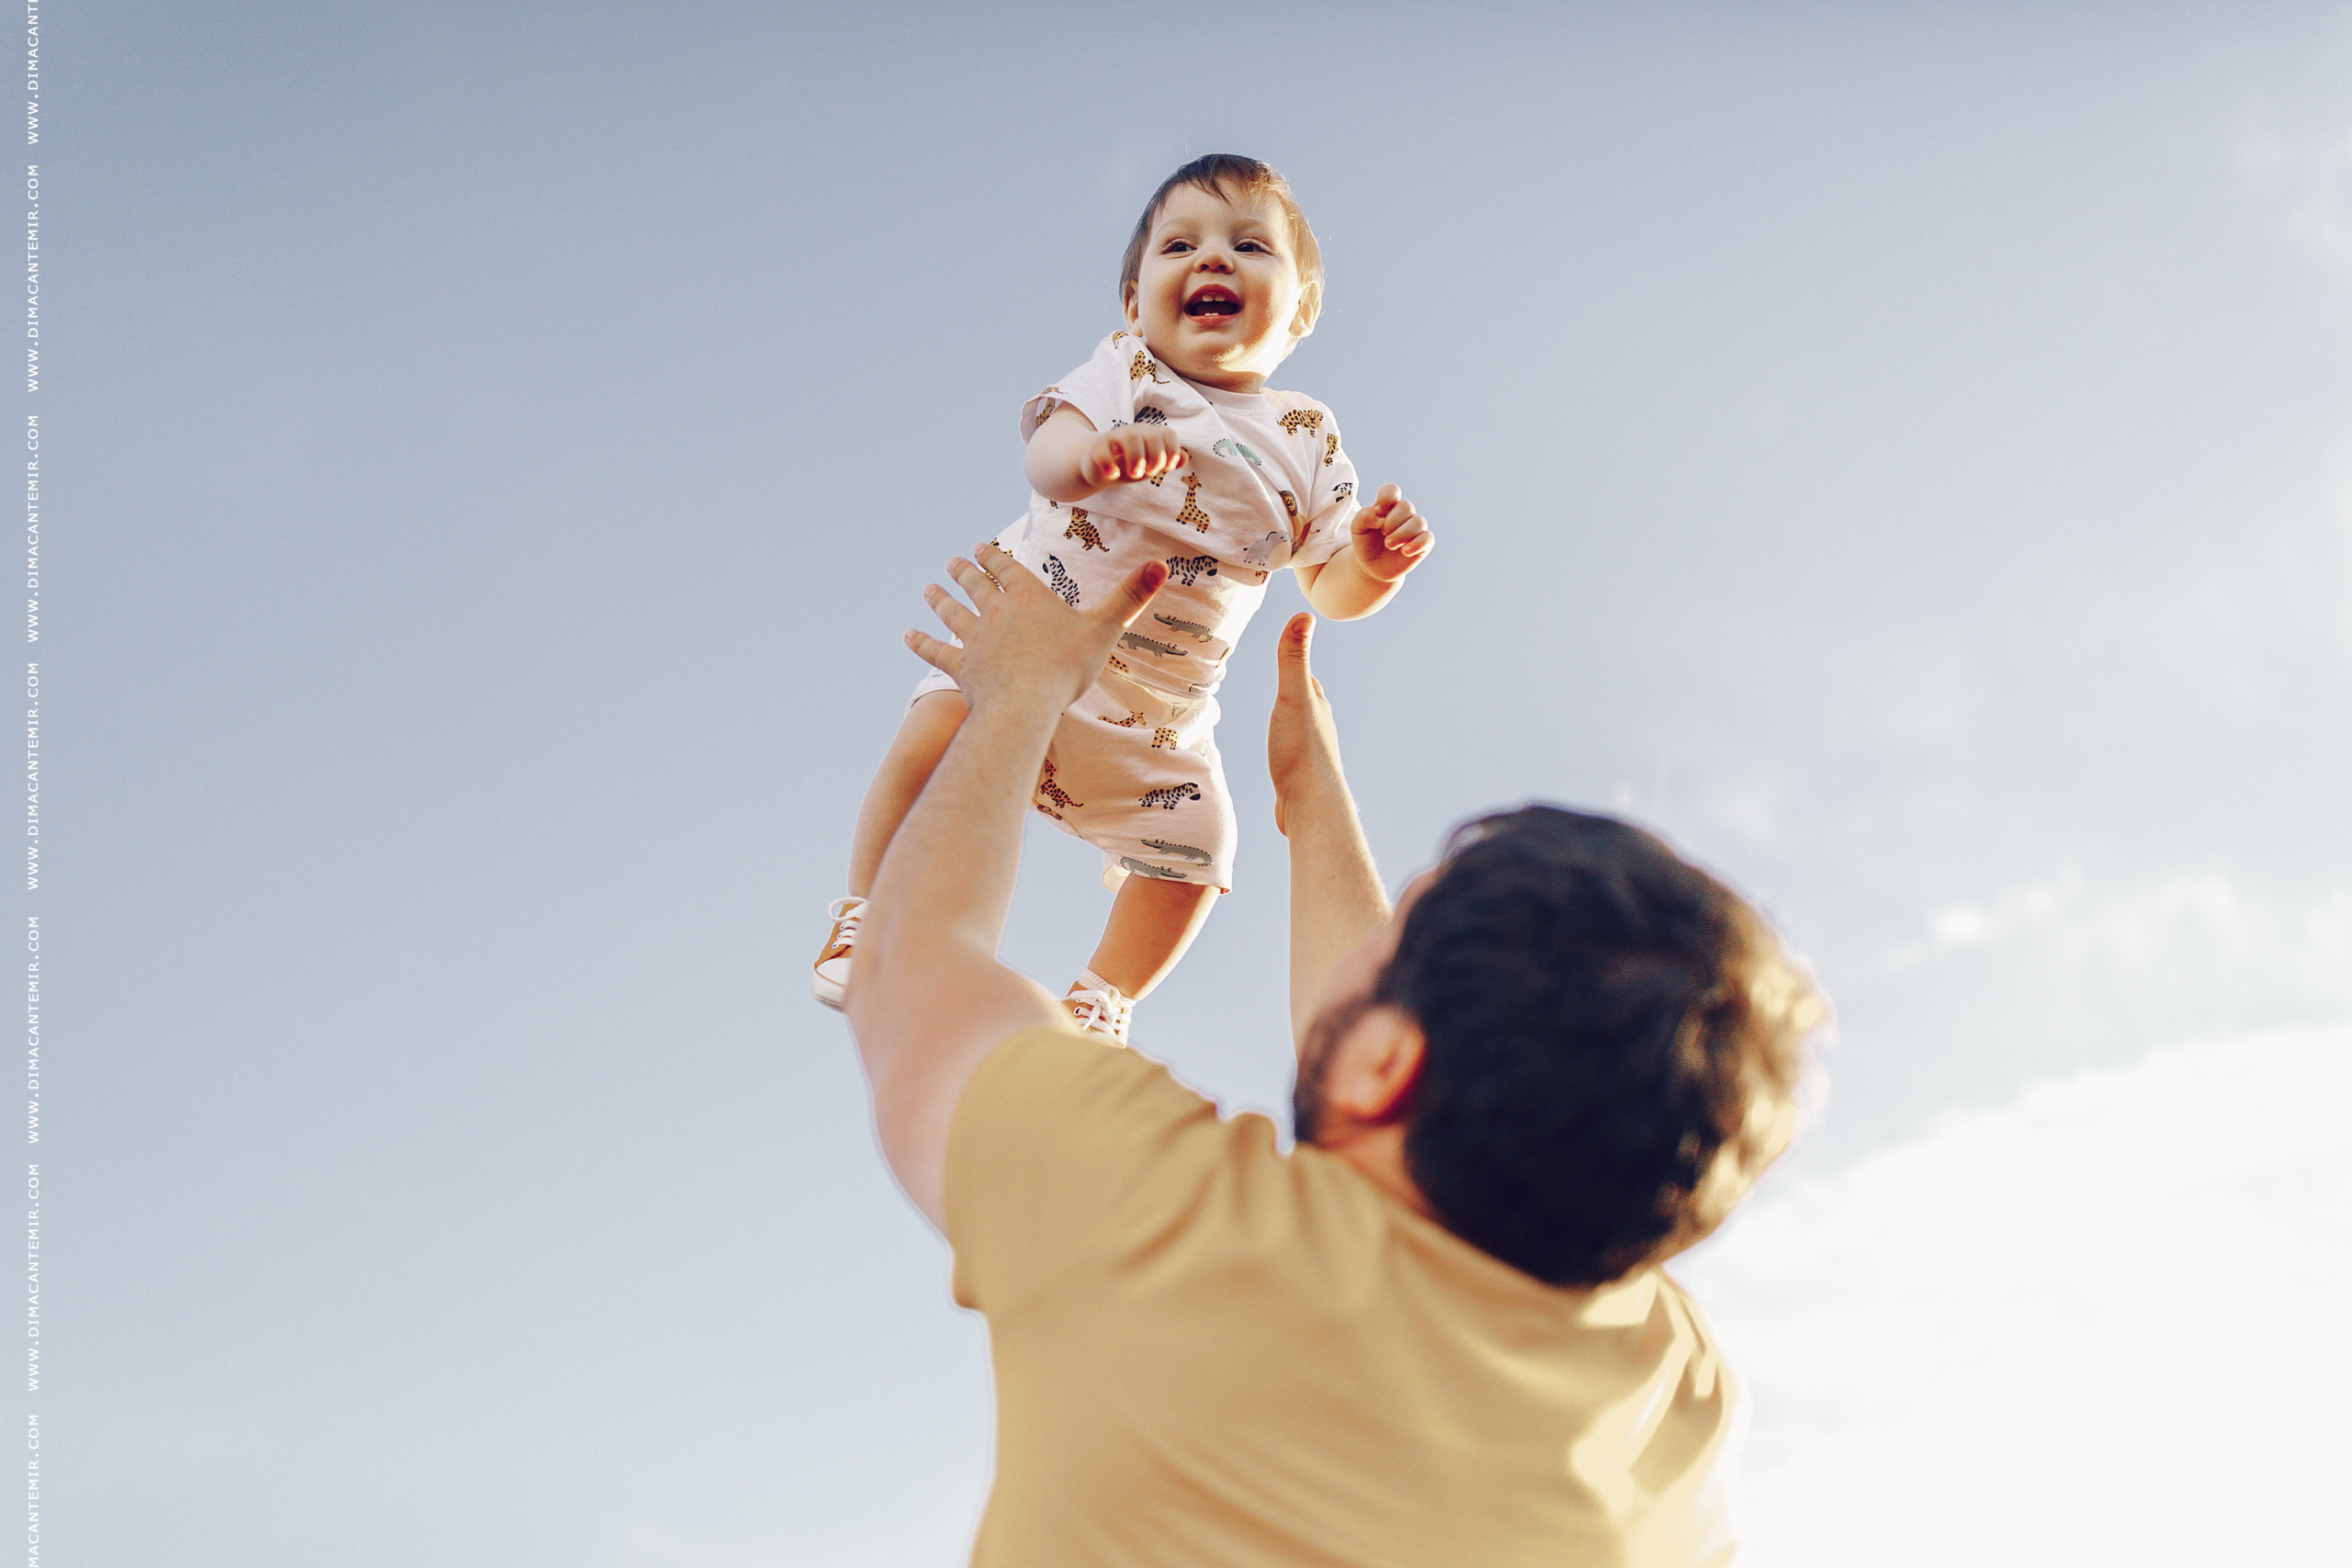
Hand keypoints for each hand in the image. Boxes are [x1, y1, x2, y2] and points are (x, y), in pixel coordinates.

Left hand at [906, 542, 1166, 716]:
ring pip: (952, 613)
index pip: (1005, 568)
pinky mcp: (961, 668)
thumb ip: (1130, 597)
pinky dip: (921, 643)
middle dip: (964, 572)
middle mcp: (996, 612)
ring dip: (940, 599)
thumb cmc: (1067, 667)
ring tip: (929, 589)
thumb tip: (1163, 564)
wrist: (1026, 704)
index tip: (978, 548)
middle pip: (975, 586)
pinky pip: (936, 652)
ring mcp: (974, 640)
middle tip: (953, 561)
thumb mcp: (1105, 629)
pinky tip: (908, 634)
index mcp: (1028, 597)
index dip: (992, 557)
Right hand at [1080, 425, 1184, 488]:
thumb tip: (1184, 457)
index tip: (1167, 467)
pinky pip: (1103, 451)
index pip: (1168, 433)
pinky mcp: (1097, 446)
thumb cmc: (1131, 466)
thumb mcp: (1152, 466)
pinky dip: (1110, 465)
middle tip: (1149, 473)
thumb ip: (1170, 461)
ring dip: (1137, 459)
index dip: (1172, 450)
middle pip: (1153, 435)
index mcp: (1151, 435)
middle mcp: (1135, 431)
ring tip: (1134, 474)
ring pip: (1130, 437)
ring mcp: (1115, 436)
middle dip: (1156, 457)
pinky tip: (1113, 475)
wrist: (1101, 470)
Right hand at [1267, 613, 1345, 837]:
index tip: (1287, 645)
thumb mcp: (1293, 697)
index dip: (1296, 660)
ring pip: (1299, 727)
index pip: (1305, 676)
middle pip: (1305, 701)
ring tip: (1280, 712)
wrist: (1310, 806)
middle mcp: (1318, 727)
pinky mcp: (1299, 776)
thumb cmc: (1300, 750)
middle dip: (1295, 687)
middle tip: (1281, 675)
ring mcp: (1309, 752)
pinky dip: (1284, 745)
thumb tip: (1303, 614)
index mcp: (1316, 705)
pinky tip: (1279, 754)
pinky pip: (1290, 753)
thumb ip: (1293, 658)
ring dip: (1290, 718)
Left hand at [1348, 485, 1432, 582]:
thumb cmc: (1365, 543)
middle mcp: (1403, 514)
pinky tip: (1405, 551)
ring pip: (1418, 521)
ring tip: (1388, 545)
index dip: (1386, 498)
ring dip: (1402, 534)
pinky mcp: (1423, 544)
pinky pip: (1428, 538)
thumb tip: (1380, 515)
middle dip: (1392, 521)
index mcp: (1387, 506)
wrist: (1371, 566)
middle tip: (1383, 533)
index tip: (1378, 512)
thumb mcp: (1357, 529)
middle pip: (1406, 506)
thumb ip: (1364, 516)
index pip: (1392, 491)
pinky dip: (1417, 544)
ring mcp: (1414, 528)